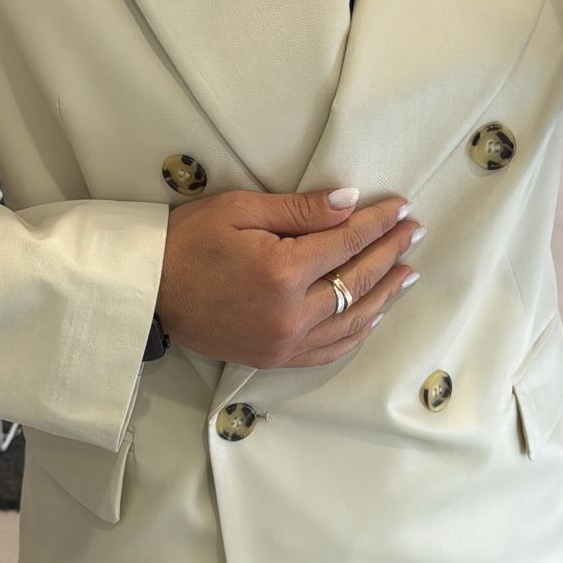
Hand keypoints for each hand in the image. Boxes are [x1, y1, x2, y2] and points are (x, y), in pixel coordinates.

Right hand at [155, 188, 423, 367]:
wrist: (148, 291)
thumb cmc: (187, 241)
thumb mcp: (240, 210)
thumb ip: (300, 210)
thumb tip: (351, 203)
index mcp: (282, 271)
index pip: (346, 242)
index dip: (378, 224)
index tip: (400, 208)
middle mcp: (291, 314)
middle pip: (357, 281)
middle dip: (390, 253)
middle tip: (413, 233)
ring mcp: (285, 342)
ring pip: (353, 320)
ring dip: (385, 295)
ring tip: (408, 272)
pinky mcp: (276, 359)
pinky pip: (331, 350)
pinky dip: (359, 331)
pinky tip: (374, 314)